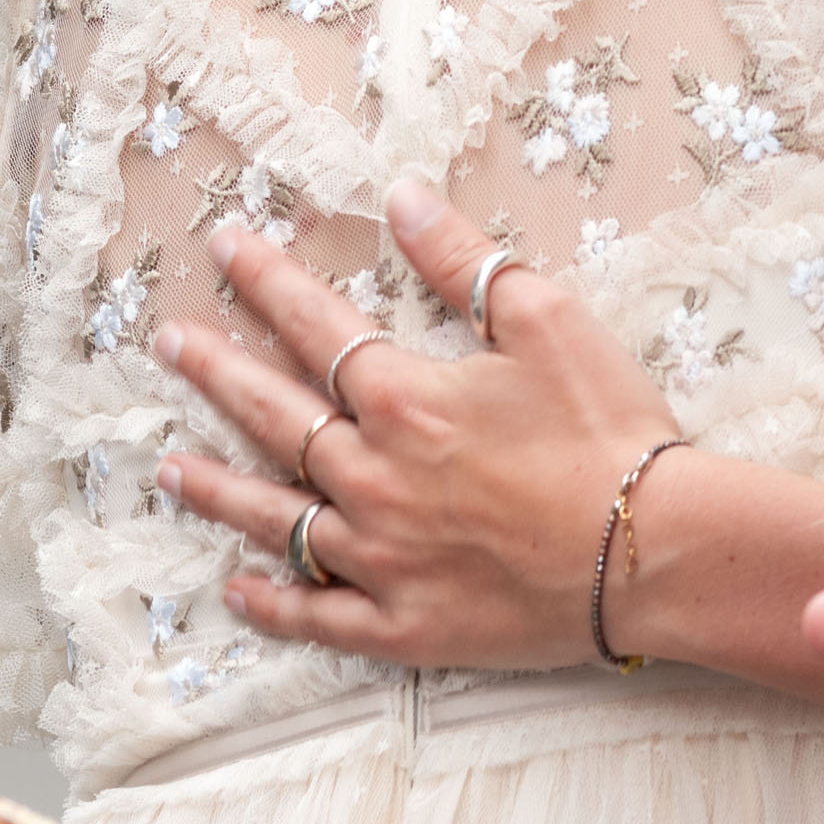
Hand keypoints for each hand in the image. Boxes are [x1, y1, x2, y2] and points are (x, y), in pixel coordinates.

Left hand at [166, 187, 684, 674]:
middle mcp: (373, 478)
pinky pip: (318, 615)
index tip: (224, 249)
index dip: (265, 282)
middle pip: (272, 417)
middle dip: (214, 373)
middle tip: (168, 346)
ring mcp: (381, 558)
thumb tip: (402, 198)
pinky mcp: (403, 625)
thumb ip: (464, 260)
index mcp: (403, 400)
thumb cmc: (610, 431)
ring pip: (275, 519)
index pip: (313, 326)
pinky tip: (239, 589)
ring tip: (169, 467)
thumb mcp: (548, 321)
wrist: (655, 551)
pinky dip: (273, 604)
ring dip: (216, 488)